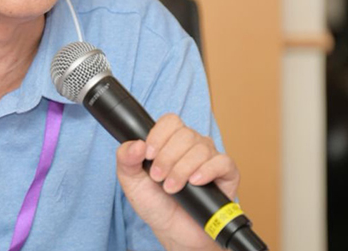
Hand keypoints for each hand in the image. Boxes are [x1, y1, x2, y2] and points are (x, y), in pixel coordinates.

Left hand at [116, 114, 239, 250]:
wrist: (174, 231)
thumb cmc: (155, 203)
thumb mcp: (131, 181)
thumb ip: (125, 158)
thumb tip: (136, 144)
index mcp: (170, 141)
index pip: (170, 121)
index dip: (158, 135)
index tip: (148, 155)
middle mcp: (192, 145)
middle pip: (184, 134)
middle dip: (167, 158)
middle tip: (158, 178)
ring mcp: (210, 158)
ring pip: (201, 148)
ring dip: (182, 169)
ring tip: (172, 188)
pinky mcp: (227, 174)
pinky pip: (222, 162)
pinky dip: (207, 170)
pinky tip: (195, 182)